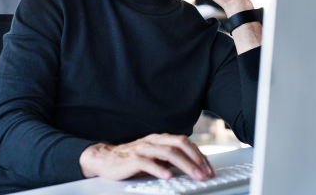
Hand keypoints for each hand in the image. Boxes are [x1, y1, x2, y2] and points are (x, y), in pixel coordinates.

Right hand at [79, 133, 214, 180]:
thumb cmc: (131, 159)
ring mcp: (143, 149)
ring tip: (195, 175)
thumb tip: (192, 165)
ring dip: (185, 165)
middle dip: (196, 159)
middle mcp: (154, 141)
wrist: (105, 159)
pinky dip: (160, 169)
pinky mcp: (133, 159)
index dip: (199, 155)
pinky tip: (168, 176)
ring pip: (169, 153)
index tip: (209, 169)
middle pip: (180, 144)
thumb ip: (170, 157)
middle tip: (206, 173)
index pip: (185, 143)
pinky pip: (148, 163)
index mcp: (160, 139)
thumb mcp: (154, 156)